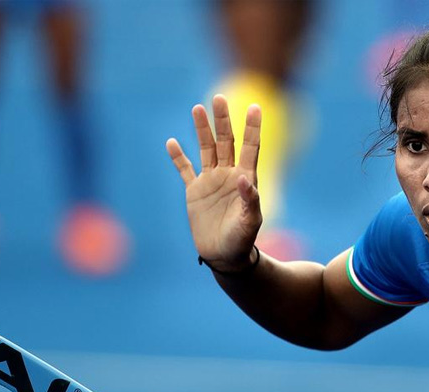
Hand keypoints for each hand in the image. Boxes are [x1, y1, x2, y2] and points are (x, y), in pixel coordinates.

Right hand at [166, 95, 261, 271]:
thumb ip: (250, 200)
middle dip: (222, 120)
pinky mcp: (194, 191)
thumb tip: (244, 177)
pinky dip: (178, 157)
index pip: (250, 148)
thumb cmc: (242, 240)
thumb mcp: (250, 222)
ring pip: (206, 149)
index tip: (255, 107)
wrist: (224, 256)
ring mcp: (210, 181)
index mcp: (245, 179)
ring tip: (197, 108)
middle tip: (218, 98)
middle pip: (225, 141)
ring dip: (202, 129)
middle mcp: (228, 175)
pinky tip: (172, 143)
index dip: (252, 128)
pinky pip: (185, 170)